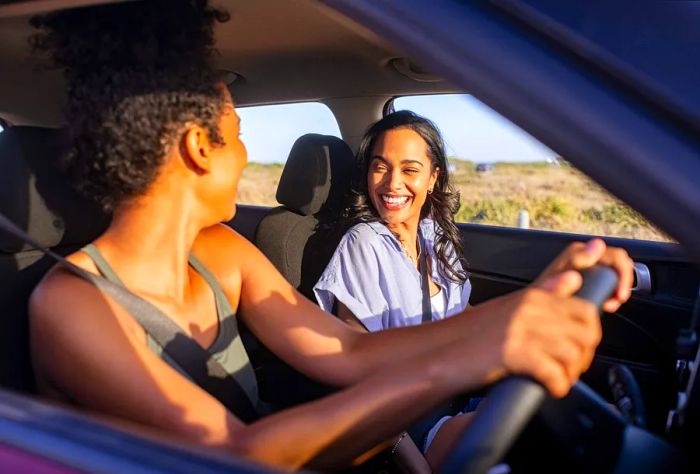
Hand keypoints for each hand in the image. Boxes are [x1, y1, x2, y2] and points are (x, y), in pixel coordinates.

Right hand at [473, 272, 600, 397]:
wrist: (440, 353)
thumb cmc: (471, 335)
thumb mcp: (511, 307)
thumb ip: (544, 294)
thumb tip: (573, 278)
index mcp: (532, 296)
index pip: (585, 309)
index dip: (588, 334)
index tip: (578, 348)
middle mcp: (531, 309)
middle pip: (586, 332)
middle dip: (584, 355)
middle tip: (569, 368)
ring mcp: (523, 330)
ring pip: (574, 354)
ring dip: (571, 373)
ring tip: (557, 379)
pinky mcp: (516, 354)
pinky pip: (555, 374)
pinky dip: (557, 386)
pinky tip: (547, 388)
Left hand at [534, 238, 633, 312]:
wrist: (536, 306)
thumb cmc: (545, 291)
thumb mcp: (562, 275)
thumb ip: (578, 259)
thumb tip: (596, 244)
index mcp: (581, 252)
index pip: (616, 256)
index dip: (623, 273)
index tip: (619, 293)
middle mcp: (585, 257)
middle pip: (618, 265)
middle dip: (622, 283)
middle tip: (616, 299)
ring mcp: (587, 268)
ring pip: (615, 275)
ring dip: (617, 289)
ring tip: (609, 304)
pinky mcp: (588, 280)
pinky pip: (608, 283)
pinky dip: (611, 294)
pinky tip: (606, 304)